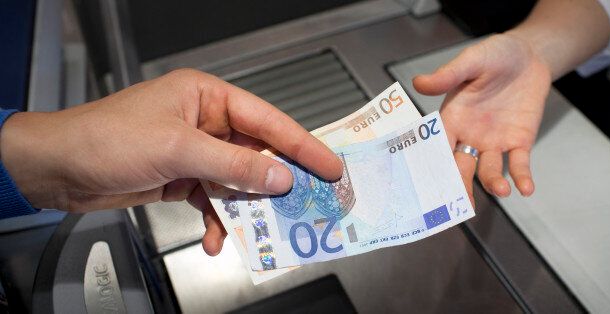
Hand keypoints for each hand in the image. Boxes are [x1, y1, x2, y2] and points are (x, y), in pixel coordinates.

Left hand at [0, 69, 342, 254]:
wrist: (58, 169)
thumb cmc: (107, 139)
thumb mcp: (177, 149)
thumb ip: (232, 165)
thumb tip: (277, 176)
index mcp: (208, 97)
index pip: (268, 120)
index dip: (302, 145)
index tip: (329, 166)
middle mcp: (205, 121)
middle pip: (256, 153)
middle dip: (276, 182)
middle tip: (306, 204)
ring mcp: (195, 151)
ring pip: (237, 181)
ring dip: (245, 208)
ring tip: (257, 229)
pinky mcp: (183, 177)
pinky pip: (215, 199)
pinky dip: (218, 219)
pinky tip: (216, 237)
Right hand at [413, 34, 551, 203]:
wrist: (528, 56)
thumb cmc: (494, 55)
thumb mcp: (471, 61)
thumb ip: (448, 75)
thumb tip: (419, 82)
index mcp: (451, 119)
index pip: (437, 147)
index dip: (432, 165)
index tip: (427, 184)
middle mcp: (469, 136)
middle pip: (460, 166)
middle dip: (458, 186)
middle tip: (457, 204)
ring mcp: (494, 141)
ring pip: (489, 170)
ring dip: (493, 182)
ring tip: (501, 191)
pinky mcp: (519, 142)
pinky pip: (519, 164)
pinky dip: (522, 177)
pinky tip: (526, 188)